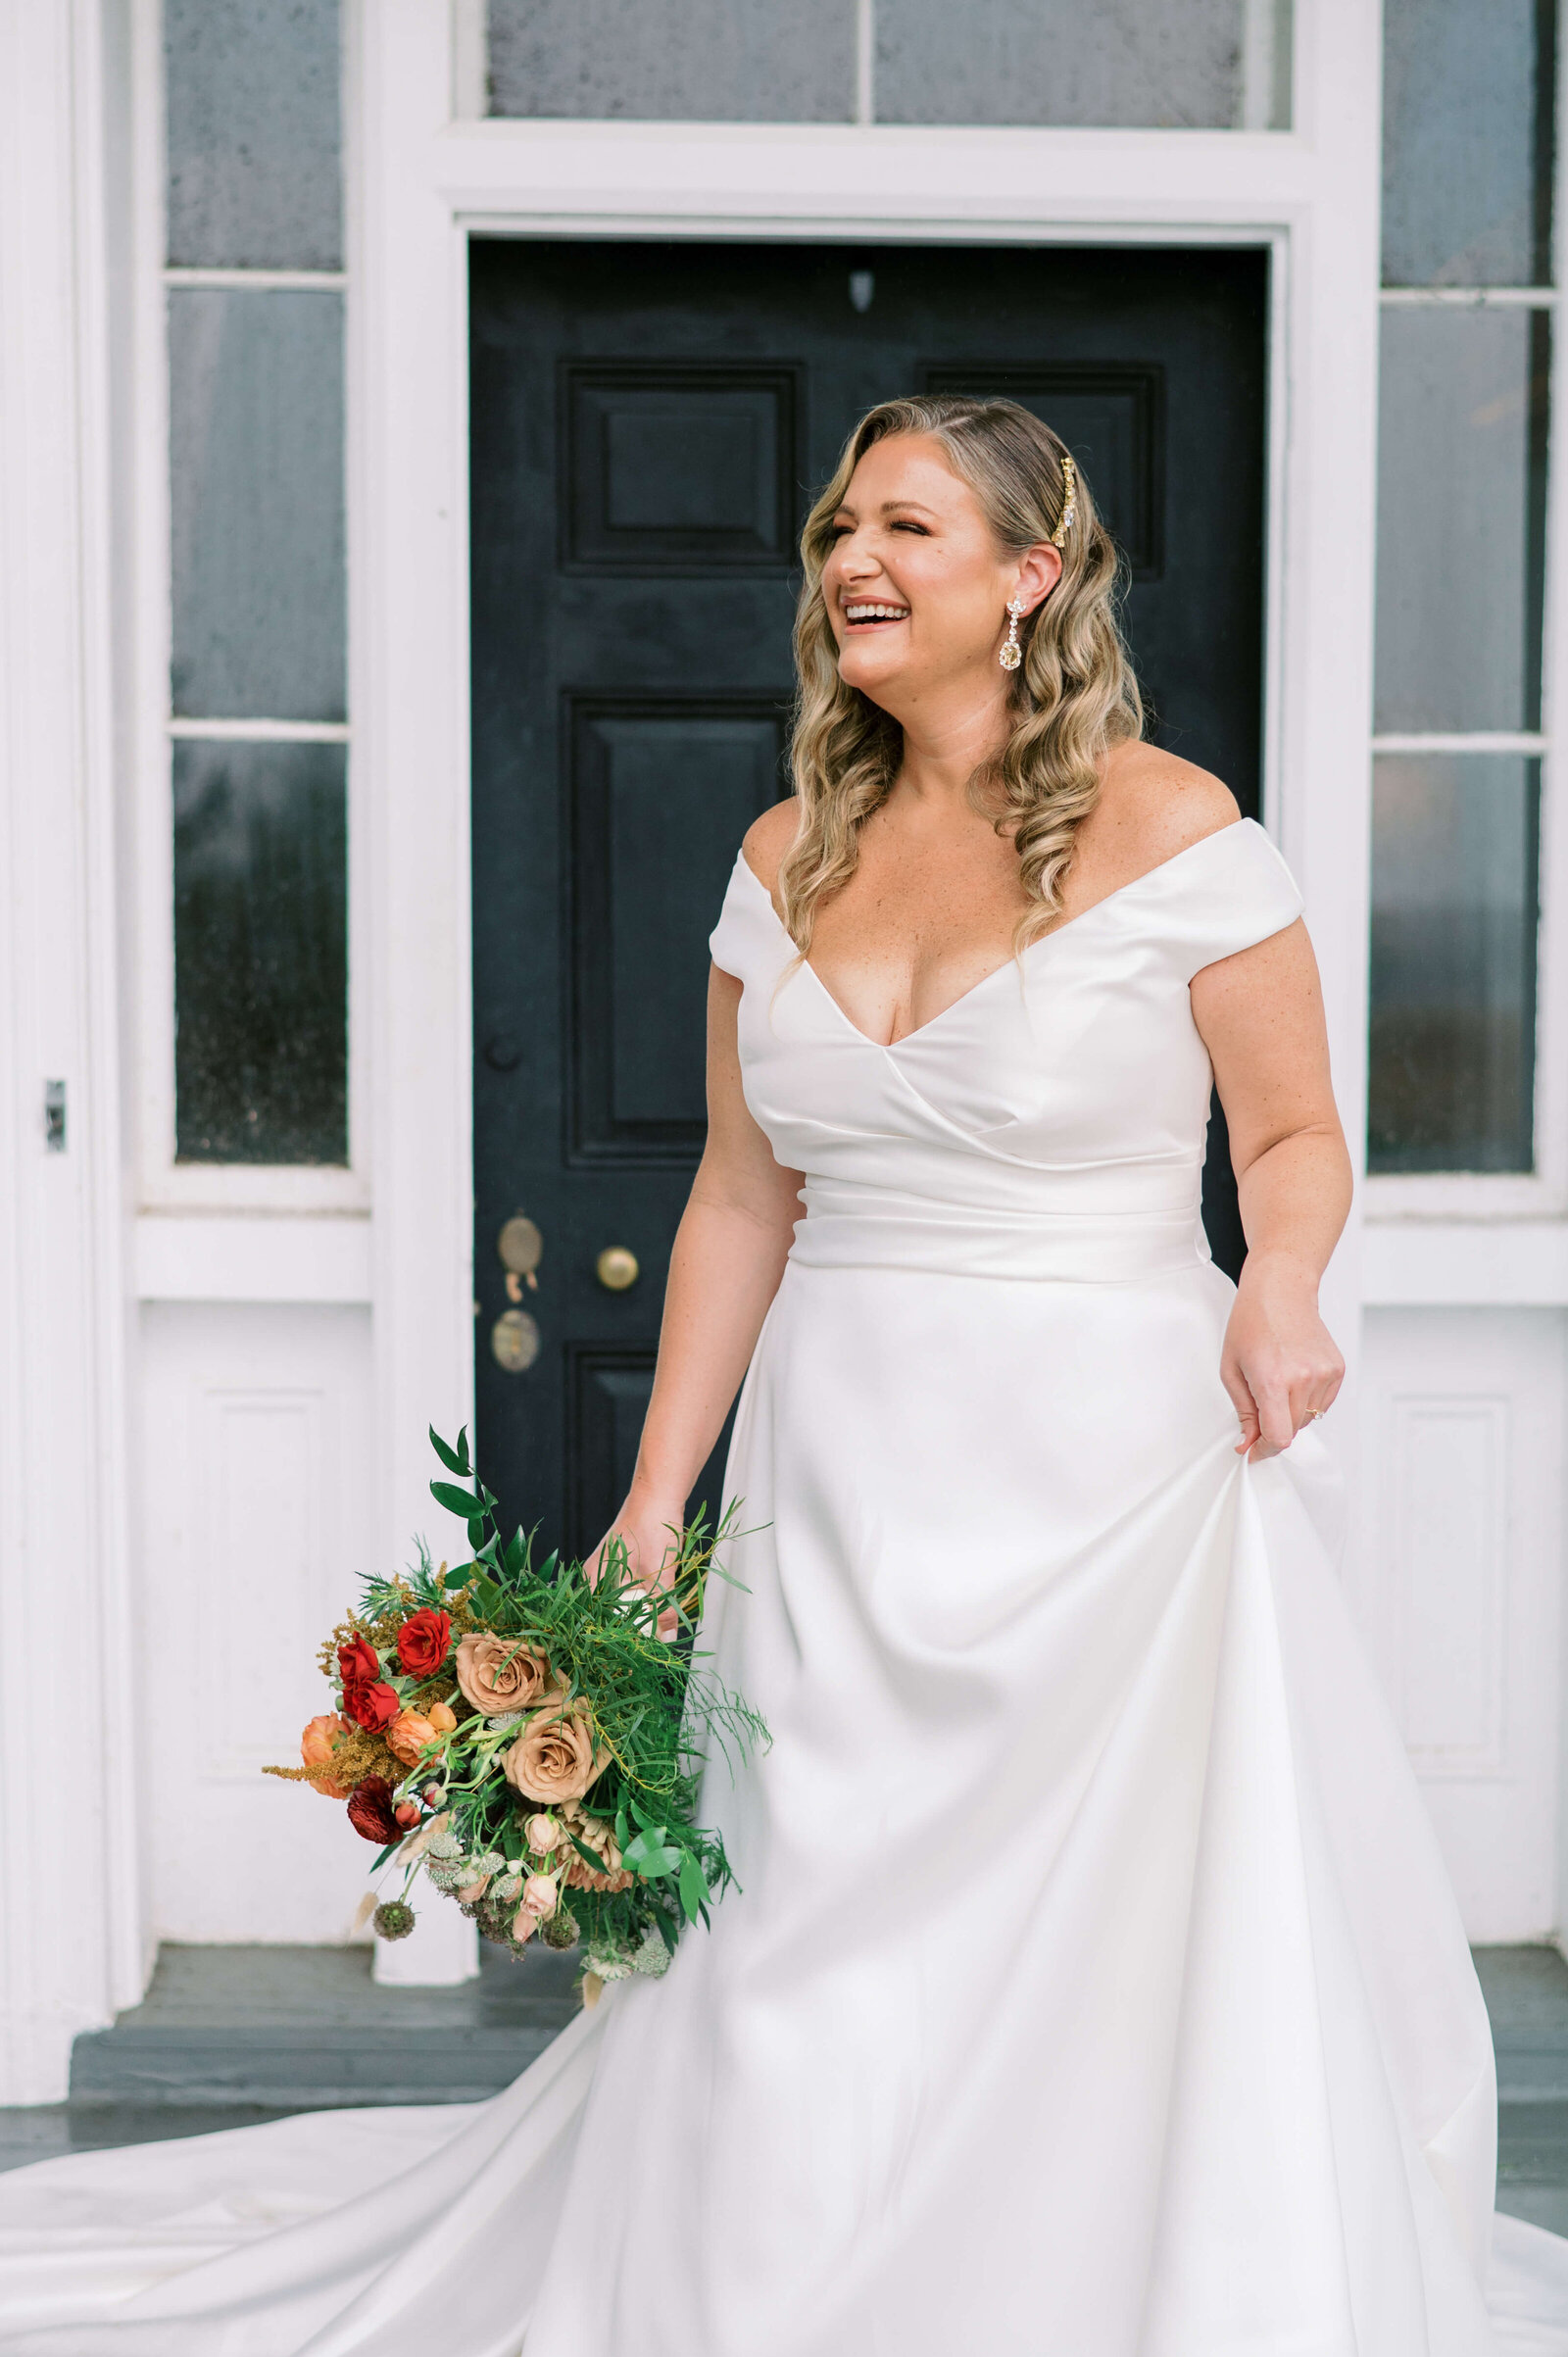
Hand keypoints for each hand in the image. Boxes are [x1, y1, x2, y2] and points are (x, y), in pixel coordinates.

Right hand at [588, 1495, 685, 1637]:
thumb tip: (667, 1638)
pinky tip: (662, 1608)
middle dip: (633, 1633)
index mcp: (593, 1582)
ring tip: (661, 1630)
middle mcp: (595, 1579)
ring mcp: (607, 1573)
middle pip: (611, 1618)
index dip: (618, 1642)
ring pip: (623, 1607)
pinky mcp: (621, 1569)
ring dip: (642, 1618)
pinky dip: (645, 1604)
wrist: (658, 1493)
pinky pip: (630, 1595)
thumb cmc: (653, 1528)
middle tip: (655, 1646)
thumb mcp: (660, 1572)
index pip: (598, 1625)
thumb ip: (662, 1607)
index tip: (636, 1658)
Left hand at [1220, 1254, 1342, 1461]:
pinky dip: (1307, 1401)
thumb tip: (1248, 1444)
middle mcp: (1304, 1378)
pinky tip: (1294, 1376)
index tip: (1254, 1451)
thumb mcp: (1231, 1369)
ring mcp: (1325, 1374)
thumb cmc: (1251, 1323)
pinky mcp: (1337, 1370)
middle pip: (1292, 1430)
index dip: (1264, 1450)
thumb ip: (1243, 1412)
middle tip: (1258, 1405)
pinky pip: (1322, 1404)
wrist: (1281, 1291)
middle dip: (1273, 1427)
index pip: (1278, 1437)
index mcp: (1273, 1379)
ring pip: (1308, 1419)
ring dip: (1290, 1413)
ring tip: (1276, 1380)